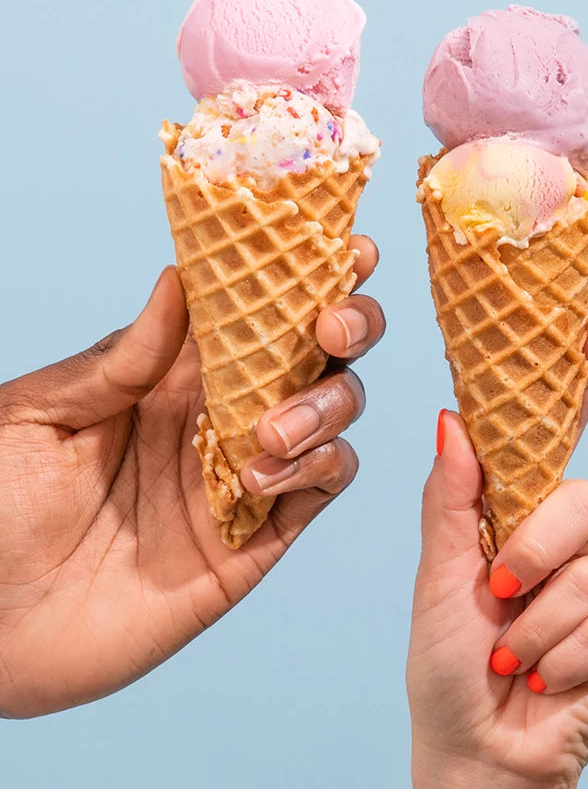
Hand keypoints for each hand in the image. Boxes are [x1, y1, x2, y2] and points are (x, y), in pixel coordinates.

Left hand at [0, 241, 383, 717]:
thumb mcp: (40, 415)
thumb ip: (122, 359)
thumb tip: (181, 278)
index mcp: (163, 373)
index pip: (250, 306)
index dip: (304, 269)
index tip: (343, 243)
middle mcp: (213, 417)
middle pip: (315, 355)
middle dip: (348, 324)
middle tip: (328, 331)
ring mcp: (237, 479)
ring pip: (334, 416)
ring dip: (325, 406)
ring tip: (267, 429)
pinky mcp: (250, 545)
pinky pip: (319, 492)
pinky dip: (316, 470)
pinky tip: (260, 476)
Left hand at [408, 319, 587, 788]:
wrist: (479, 757)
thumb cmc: (447, 671)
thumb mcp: (436, 581)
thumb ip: (451, 502)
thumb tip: (450, 417)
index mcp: (514, 516)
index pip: (555, 437)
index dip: (583, 381)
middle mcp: (565, 542)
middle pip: (583, 499)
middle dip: (536, 552)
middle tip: (500, 597)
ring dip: (541, 627)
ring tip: (514, 659)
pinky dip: (569, 660)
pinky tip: (549, 683)